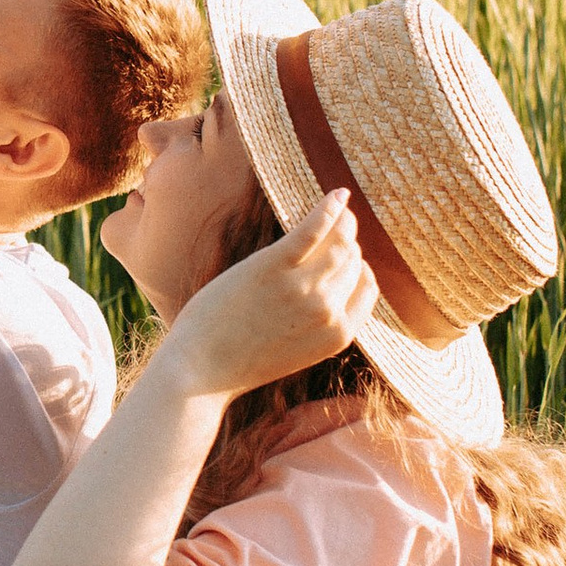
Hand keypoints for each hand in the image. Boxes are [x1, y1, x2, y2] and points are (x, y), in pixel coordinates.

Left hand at [159, 191, 378, 398]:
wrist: (199, 370)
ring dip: (343, 222)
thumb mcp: (294, 352)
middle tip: (335, 231)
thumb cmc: (237, 361)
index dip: (359, 269)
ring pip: (339, 242)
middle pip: (351, 262)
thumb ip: (317, 326)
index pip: (366, 289)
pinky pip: (314, 229)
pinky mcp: (274, 265)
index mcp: (337, 337)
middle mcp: (327, 311)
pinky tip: (338, 195)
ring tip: (339, 209)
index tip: (347, 257)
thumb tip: (328, 294)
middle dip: (346, 244)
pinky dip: (330, 209)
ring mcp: (303, 287)